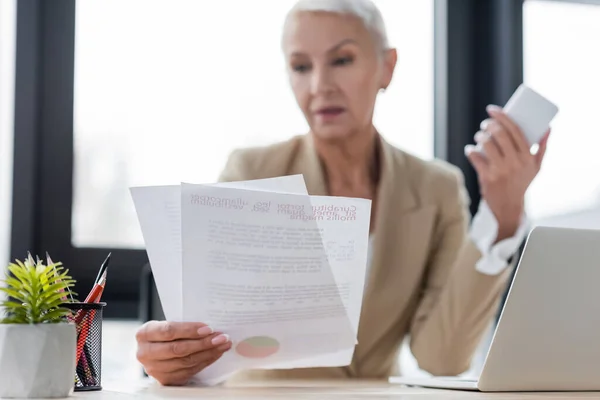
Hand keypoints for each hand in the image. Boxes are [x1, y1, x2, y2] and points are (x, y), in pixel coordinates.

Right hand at [135, 321, 231, 385]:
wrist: (157, 349)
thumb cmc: (166, 333)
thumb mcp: (168, 324)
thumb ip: (183, 325)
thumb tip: (210, 327)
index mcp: (144, 333)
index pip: (169, 331)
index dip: (190, 330)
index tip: (209, 328)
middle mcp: (145, 353)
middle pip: (178, 349)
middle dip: (203, 343)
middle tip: (221, 338)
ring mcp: (153, 369)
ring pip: (185, 362)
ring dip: (208, 353)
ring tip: (222, 345)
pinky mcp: (164, 380)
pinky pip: (189, 371)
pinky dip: (205, 362)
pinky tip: (215, 354)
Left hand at [465, 105, 549, 240]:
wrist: (509, 207)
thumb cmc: (522, 183)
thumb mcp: (536, 167)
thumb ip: (542, 148)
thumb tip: (548, 128)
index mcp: (527, 156)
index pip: (515, 130)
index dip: (502, 116)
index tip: (493, 109)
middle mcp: (515, 162)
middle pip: (499, 134)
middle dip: (489, 125)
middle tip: (485, 124)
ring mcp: (500, 170)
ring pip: (486, 143)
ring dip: (480, 136)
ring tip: (479, 136)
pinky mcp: (487, 177)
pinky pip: (475, 157)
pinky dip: (471, 151)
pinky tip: (471, 150)